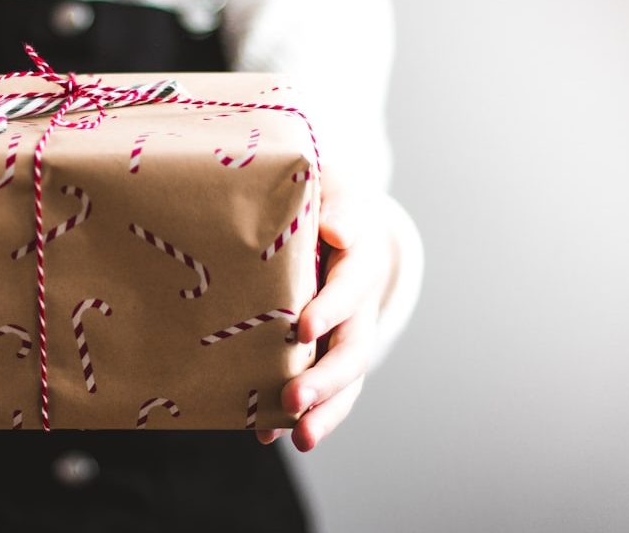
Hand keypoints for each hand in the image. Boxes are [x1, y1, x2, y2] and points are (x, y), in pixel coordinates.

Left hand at [257, 178, 395, 451]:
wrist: (336, 222)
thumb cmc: (324, 201)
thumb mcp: (332, 190)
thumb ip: (335, 207)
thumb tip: (336, 231)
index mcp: (360, 261)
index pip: (350, 286)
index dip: (331, 307)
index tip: (303, 327)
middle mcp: (359, 306)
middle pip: (352, 349)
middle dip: (325, 379)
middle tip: (293, 399)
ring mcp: (345, 335)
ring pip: (344, 382)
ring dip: (324, 412)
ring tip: (300, 439)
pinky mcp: (325, 354)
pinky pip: (321, 392)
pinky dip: (299, 416)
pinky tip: (268, 435)